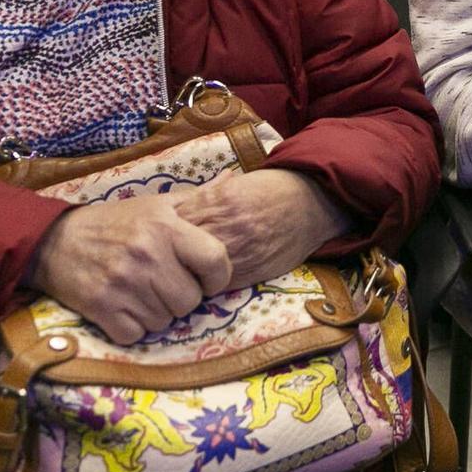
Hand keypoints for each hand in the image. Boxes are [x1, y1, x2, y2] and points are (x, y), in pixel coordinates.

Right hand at [28, 193, 232, 344]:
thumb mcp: (157, 204)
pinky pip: (136, 334)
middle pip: (191, 300)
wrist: (55, 240)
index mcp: (165, 227)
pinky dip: (133, 327)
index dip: (219, 276)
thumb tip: (232, 178)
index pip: (216, 261)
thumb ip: (198, 198)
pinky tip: (126, 307)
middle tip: (167, 285)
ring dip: (158, 312)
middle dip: (183, 297)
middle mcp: (146, 255)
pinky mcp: (101, 307)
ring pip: (165, 320)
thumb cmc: (117, 222)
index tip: (207, 277)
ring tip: (144, 292)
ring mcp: (122, 283)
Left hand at [172, 169, 355, 290]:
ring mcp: (237, 254)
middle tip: (166, 259)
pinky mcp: (250, 273)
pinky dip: (207, 284)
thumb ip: (201, 200)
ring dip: (187, 274)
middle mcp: (224, 230)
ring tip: (184, 270)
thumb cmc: (269, 191)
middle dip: (171, 256)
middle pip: (179, 251)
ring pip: (194, 272)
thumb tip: (171, 214)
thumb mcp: (231, 186)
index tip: (161, 237)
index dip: (164, 233)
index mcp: (215, 203)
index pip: (172, 225)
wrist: (309, 203)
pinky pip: (217, 285)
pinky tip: (207, 277)